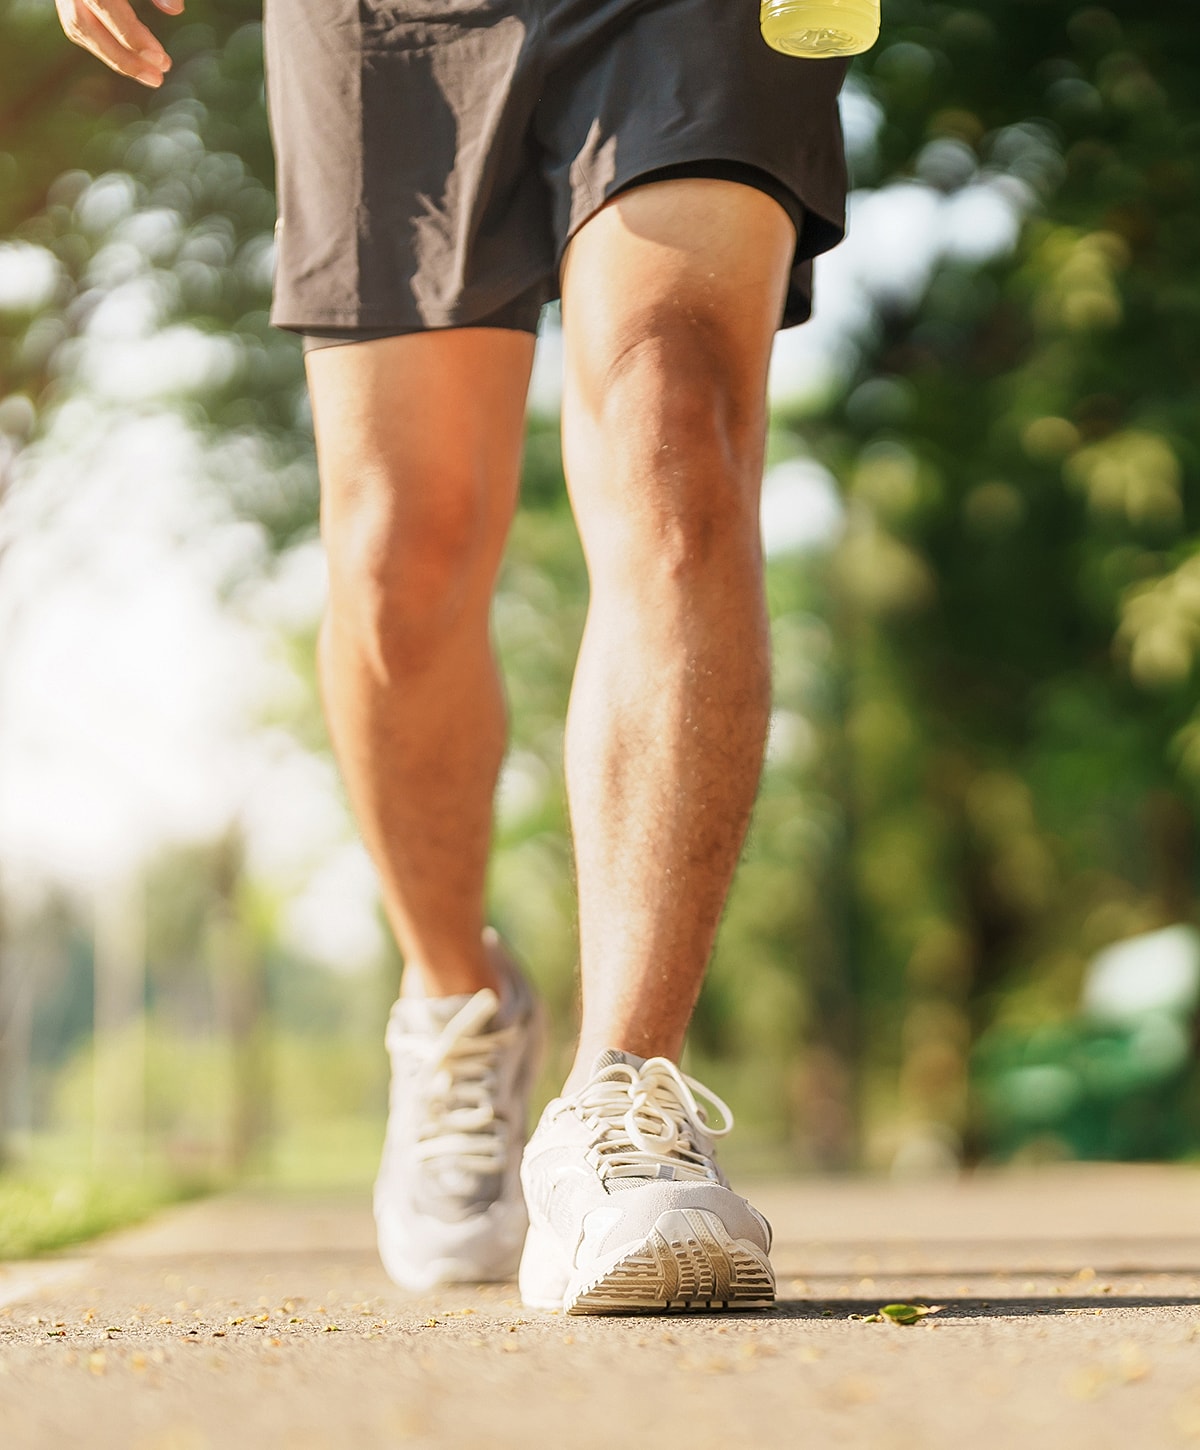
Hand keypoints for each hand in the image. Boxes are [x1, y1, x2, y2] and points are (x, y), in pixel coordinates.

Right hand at [55, 0, 182, 87]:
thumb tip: (176, 10)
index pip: (106, 7)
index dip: (134, 35)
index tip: (160, 59)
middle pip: (89, 28)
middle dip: (125, 58)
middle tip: (158, 77)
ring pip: (81, 31)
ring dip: (116, 58)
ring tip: (149, 74)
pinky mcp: (64, 4)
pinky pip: (80, 29)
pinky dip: (105, 47)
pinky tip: (130, 61)